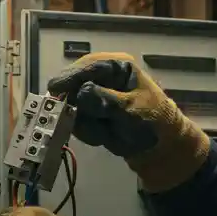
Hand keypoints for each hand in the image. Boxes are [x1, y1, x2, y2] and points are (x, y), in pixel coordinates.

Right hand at [45, 52, 210, 192]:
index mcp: (118, 67)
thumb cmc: (154, 122)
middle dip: (78, 105)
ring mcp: (97, 97)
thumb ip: (105, 100)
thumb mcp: (131, 109)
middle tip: (81, 119)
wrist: (161, 149)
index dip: (70, 77)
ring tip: (105, 133)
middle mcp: (104, 78)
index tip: (55, 88)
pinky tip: (105, 137)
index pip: (89, 66)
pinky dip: (89, 132)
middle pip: (75, 85)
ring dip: (86, 123)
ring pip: (74, 106)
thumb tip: (81, 93)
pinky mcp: (93, 114)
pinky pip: (78, 121)